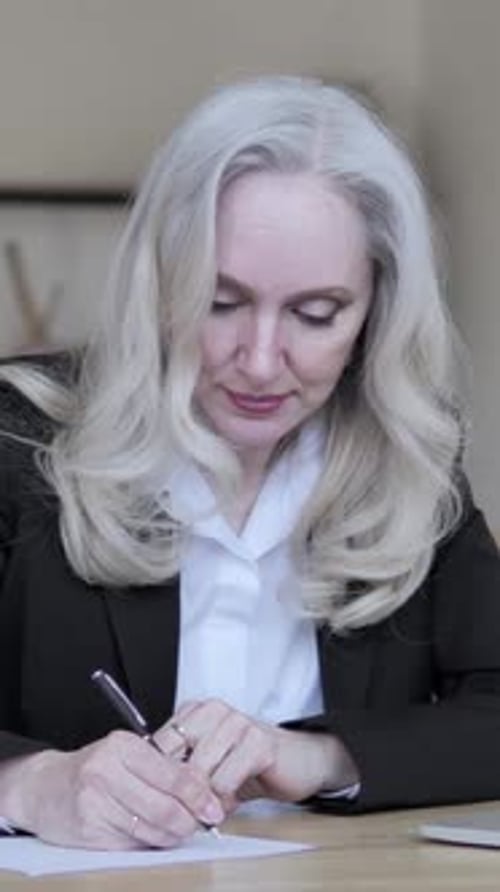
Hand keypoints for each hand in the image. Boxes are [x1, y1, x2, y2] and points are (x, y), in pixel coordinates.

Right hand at [0, 731, 223, 848]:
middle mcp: (106, 772)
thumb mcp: (127, 755)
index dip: (199, 796)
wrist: (44, 787)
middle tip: (201, 824)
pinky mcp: (89, 832)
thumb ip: (163, 768)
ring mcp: (95, 804)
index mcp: (122, 746)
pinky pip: (133, 844)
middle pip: (165, 808)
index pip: (173, 776)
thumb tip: (203, 791)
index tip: (214, 807)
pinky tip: (154, 837)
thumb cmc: (94, 769)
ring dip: (173, 836)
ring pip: (151, 830)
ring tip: (180, 830)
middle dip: (190, 821)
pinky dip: (150, 844)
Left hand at [157, 699, 358, 813]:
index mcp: (194, 711)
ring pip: (199, 773)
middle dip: (181, 794)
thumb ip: (180, 776)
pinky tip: (232, 799)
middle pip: (176, 761)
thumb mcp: (205, 767)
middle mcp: (213, 710)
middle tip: (188, 811)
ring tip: (213, 805)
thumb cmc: (245, 764)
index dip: (158, 780)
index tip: (161, 802)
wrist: (294, 762)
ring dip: (204, 799)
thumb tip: (150, 800)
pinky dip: (224, 799)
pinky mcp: (258, 743)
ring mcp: (237, 722)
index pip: (159, 745)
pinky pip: (225, 781)